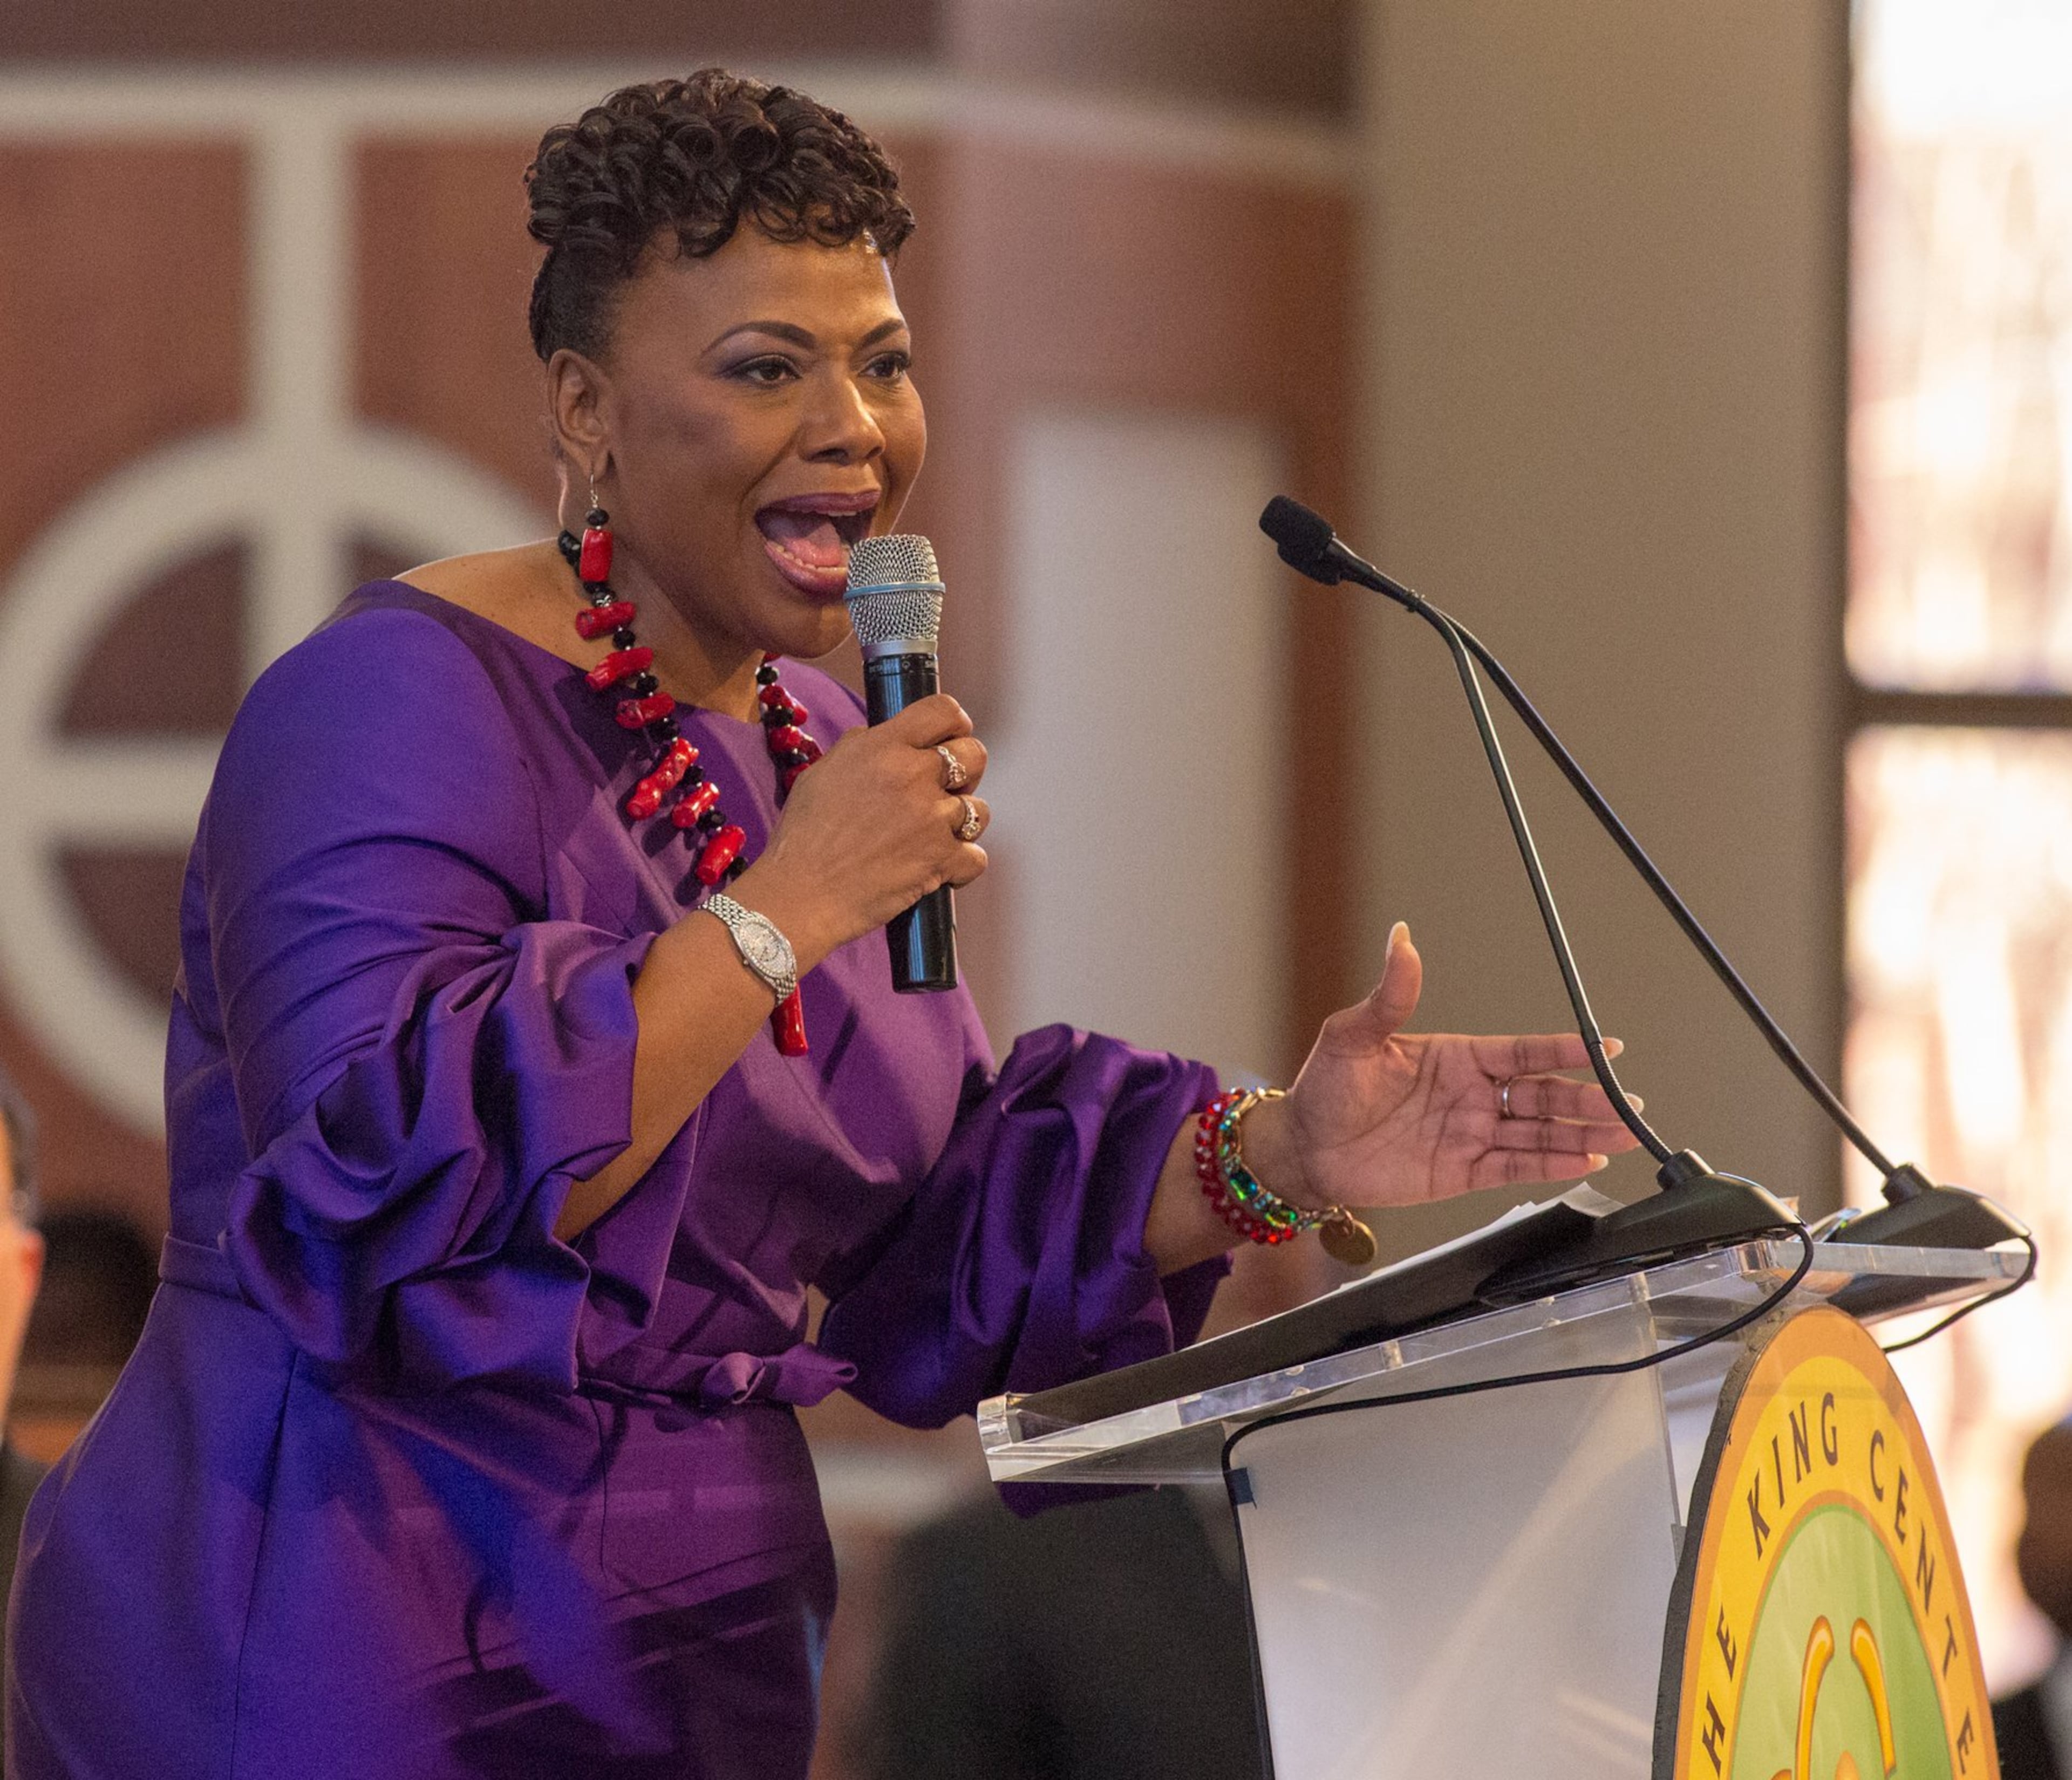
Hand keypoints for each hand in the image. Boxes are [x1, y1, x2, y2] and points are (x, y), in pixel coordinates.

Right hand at [734, 693, 988, 968]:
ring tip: (928, 837)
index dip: (954, 723)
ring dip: (960, 823)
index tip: (950, 738)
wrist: (800, 893)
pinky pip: (976, 856)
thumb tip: (882, 737)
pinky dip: (960, 866)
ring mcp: (931, 819)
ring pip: (978, 810)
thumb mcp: (823, 772)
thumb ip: (861, 748)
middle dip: (965, 773)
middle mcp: (913, 776)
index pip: (943, 710)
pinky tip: (934, 868)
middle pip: (974, 754)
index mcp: (884, 747)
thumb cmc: (804, 836)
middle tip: (941, 792)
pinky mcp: (941, 860)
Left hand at [1245, 922, 1643, 1210]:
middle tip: (1628, 1103)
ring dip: (1583, 1134)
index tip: (1607, 1047)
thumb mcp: (1352, 1035)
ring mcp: (1471, 1133)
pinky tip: (1585, 1161)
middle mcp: (1472, 1094)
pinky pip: (1515, 1166)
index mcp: (1456, 1056)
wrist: (1303, 1148)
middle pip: (1543, 1095)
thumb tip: (1402, 937)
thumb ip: (1391, 994)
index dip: (1566, 1048)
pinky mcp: (1462, 1172)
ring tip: (1624, 1134)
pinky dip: (1552, 1165)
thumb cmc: (1324, 1088)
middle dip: (1588, 1099)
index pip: (1523, 1051)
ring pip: (1540, 1133)